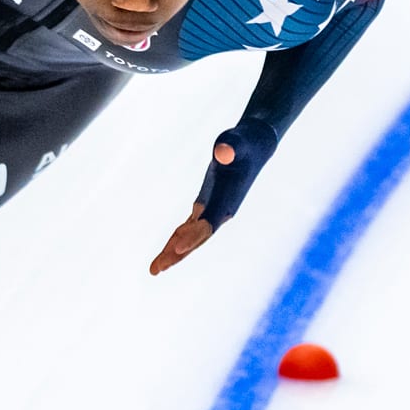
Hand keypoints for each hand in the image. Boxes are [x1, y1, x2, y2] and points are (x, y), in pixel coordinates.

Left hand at [148, 142, 234, 275]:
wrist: (254, 147)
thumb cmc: (244, 142)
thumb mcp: (236, 140)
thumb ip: (230, 146)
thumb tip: (223, 151)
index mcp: (227, 200)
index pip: (208, 223)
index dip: (193, 236)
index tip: (176, 248)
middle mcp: (221, 212)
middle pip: (197, 238)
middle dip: (177, 254)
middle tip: (155, 269)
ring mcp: (214, 211)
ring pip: (191, 237)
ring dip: (174, 252)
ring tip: (154, 269)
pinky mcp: (207, 206)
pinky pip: (190, 228)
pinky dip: (178, 239)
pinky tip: (166, 250)